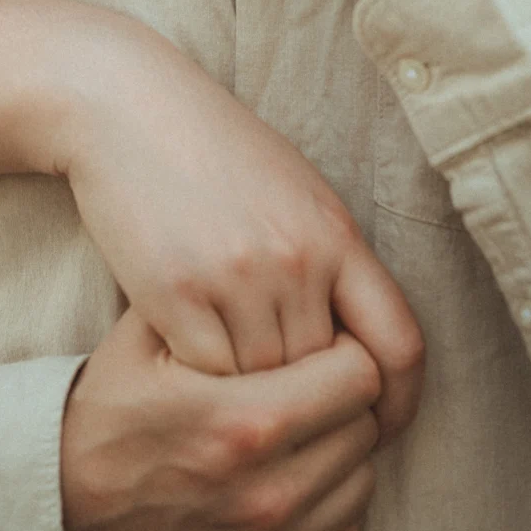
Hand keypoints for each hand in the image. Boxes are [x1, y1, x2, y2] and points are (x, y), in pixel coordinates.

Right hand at [54, 21, 422, 433]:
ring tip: (227, 368)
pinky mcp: (176, 292)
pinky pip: (208, 374)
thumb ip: (331, 261)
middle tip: (281, 399)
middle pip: (325, 378)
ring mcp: (236, 277)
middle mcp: (295, 260)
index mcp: (335, 233)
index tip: (381, 424)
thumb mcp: (295, 191)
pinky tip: (188, 352)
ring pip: (265, 385)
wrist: (130, 106)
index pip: (401, 344)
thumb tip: (358, 340)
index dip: (400, 403)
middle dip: (308, 398)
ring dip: (249, 388)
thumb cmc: (214, 147)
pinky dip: (201, 376)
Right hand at [62, 310, 380, 530]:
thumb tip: (277, 275)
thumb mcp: (143, 340)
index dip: (343, 347)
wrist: (65, 509)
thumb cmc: (106, 416)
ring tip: (297, 428)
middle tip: (306, 380)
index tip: (317, 341)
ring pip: (364, 480)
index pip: (359, 374)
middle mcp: (272, 490)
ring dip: (341, 451)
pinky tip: (293, 478)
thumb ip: (213, 304)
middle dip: (343, 397)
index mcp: (246, 421)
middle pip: (366, 426)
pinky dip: (332, 509)